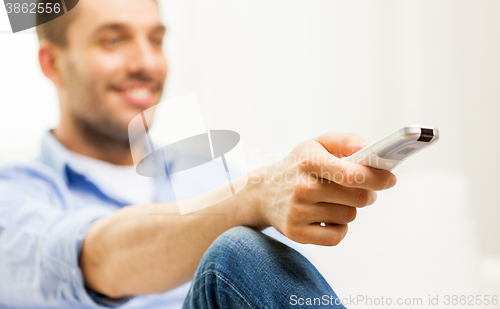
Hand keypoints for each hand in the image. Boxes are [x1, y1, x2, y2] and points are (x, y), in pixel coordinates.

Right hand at [242, 132, 396, 245]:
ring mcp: (298, 212)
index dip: (377, 178)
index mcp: (308, 161)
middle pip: (358, 198)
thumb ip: (346, 141)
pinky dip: (339, 228)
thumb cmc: (298, 166)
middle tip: (363, 190)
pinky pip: (337, 236)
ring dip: (349, 209)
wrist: (263, 192)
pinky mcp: (297, 233)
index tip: (390, 178)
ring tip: (333, 200)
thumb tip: (370, 149)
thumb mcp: (316, 144)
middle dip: (368, 193)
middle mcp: (302, 187)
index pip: (352, 174)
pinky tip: (327, 217)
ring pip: (349, 216)